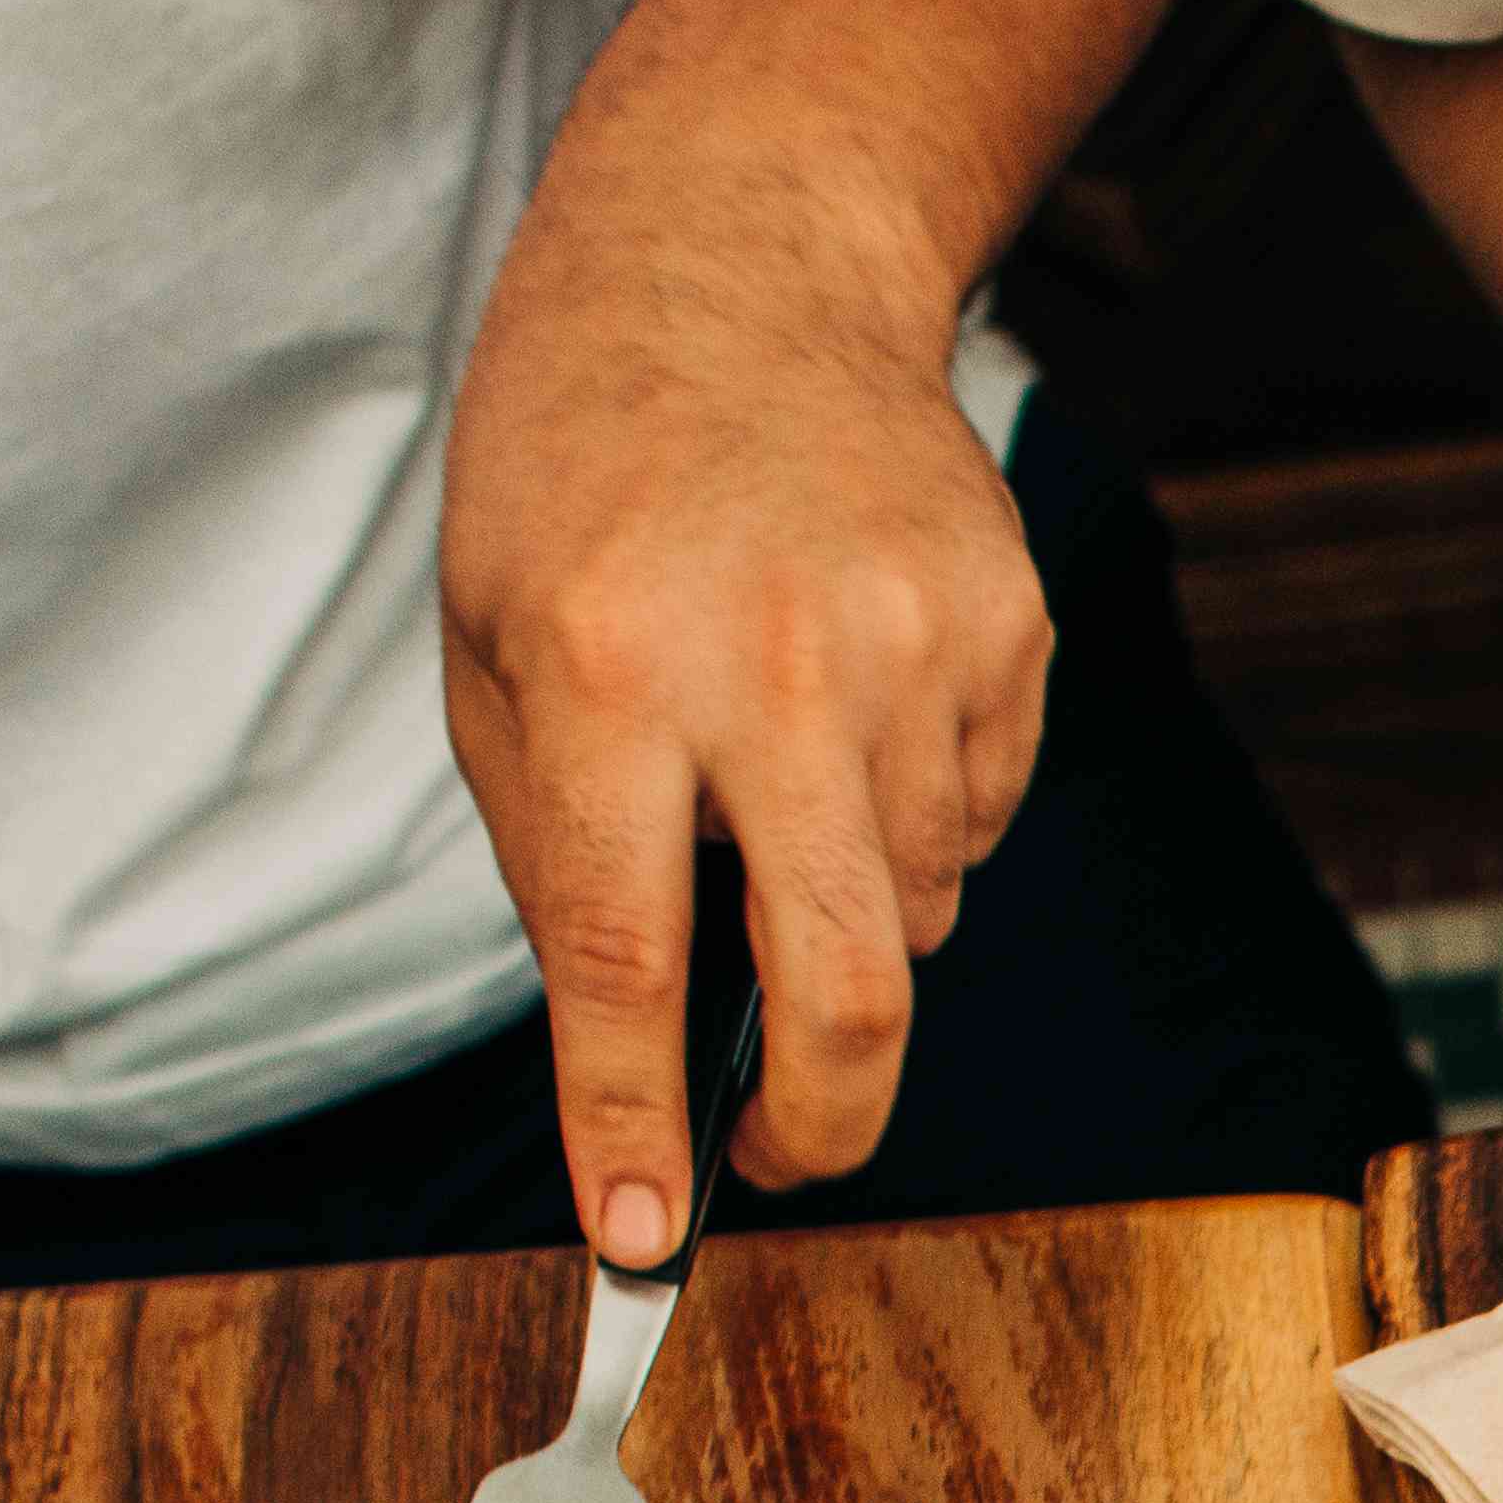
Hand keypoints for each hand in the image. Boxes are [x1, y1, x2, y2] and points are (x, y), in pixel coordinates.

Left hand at [442, 218, 1055, 1262]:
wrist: (738, 263)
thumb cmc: (582, 468)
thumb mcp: (494, 652)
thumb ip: (561, 856)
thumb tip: (643, 1063)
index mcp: (608, 672)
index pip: (627, 961)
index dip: (633, 1124)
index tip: (638, 1238)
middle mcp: (775, 669)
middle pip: (847, 989)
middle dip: (819, 1127)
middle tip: (777, 1159)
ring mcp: (916, 650)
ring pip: (914, 912)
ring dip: (846, 915)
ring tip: (775, 786)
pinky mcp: (1008, 635)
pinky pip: (975, 823)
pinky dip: (911, 822)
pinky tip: (850, 708)